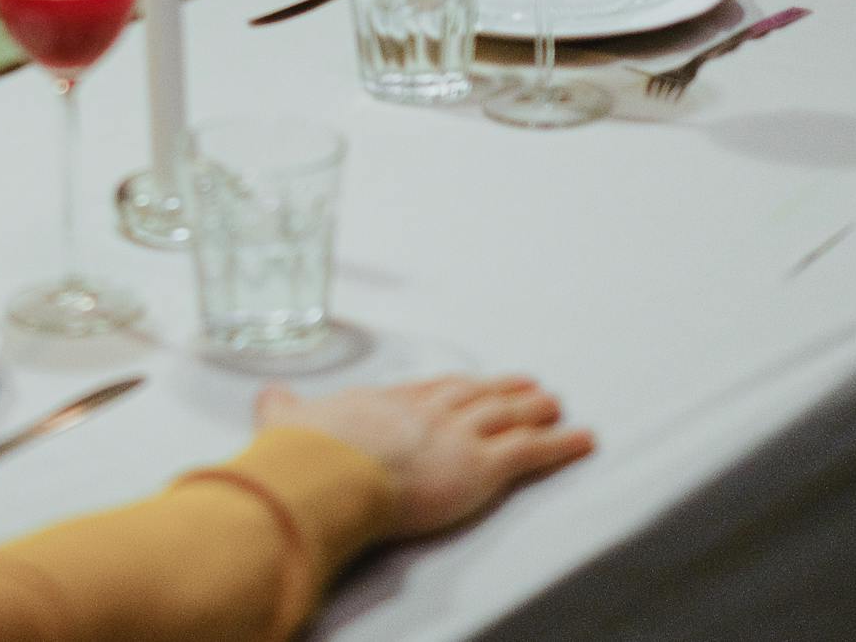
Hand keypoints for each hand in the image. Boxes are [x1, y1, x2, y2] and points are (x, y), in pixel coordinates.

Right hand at [256, 373, 591, 537]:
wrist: (326, 471)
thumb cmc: (304, 452)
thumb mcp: (285, 419)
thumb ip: (283, 407)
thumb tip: (271, 395)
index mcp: (384, 402)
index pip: (426, 392)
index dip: (451, 389)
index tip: (465, 386)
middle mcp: (426, 411)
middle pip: (472, 395)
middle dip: (500, 390)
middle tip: (524, 384)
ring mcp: (457, 434)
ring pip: (505, 416)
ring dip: (533, 408)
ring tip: (554, 403)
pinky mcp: (481, 465)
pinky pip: (531, 452)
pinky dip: (562, 444)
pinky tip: (584, 439)